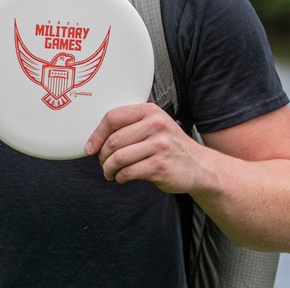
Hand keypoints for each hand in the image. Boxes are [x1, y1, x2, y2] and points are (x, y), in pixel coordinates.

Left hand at [84, 103, 204, 192]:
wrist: (199, 166)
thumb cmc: (171, 146)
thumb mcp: (154, 126)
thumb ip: (130, 126)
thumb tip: (96, 139)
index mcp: (150, 111)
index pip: (113, 117)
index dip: (97, 134)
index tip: (90, 147)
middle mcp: (155, 125)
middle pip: (113, 140)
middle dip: (102, 155)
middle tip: (103, 162)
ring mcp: (159, 145)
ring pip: (118, 158)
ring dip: (108, 169)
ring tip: (110, 172)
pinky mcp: (160, 165)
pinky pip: (128, 172)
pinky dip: (120, 177)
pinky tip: (123, 177)